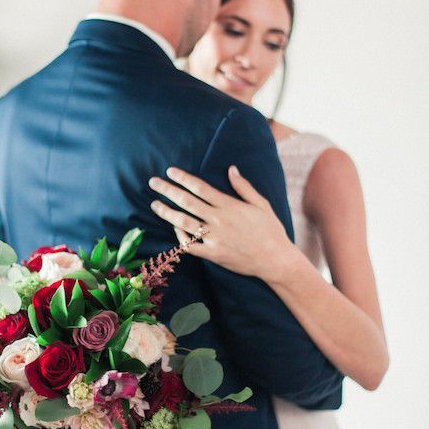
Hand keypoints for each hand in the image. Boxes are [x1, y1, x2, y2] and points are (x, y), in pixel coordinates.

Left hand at [148, 165, 295, 282]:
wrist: (275, 259)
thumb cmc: (270, 230)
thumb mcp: (261, 204)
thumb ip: (243, 187)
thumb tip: (231, 169)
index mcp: (229, 205)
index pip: (200, 187)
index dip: (182, 178)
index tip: (170, 171)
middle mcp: (218, 220)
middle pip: (187, 201)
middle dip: (167, 190)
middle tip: (153, 182)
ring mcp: (214, 238)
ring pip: (183, 222)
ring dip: (167, 212)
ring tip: (155, 205)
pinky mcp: (213, 254)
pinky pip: (190, 245)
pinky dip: (179, 236)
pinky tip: (173, 228)